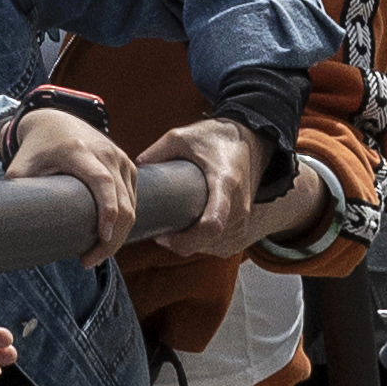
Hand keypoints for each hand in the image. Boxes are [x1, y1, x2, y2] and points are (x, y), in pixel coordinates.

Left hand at [15, 104, 151, 261]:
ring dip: (119, 234)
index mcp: (78, 152)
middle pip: (122, 201)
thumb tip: (13, 232)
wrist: (54, 119)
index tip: (102, 238)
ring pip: (132, 204)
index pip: (102, 182)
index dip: (107, 211)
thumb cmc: (34, 149)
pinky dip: (125, 220)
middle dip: (112, 238)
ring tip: (95, 254)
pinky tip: (108, 236)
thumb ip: (17, 196)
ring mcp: (119, 157)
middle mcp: (105, 152)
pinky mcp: (127, 164)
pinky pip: (133, 198)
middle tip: (89, 261)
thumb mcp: (20, 169)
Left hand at [144, 115, 296, 256]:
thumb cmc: (216, 138)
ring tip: (176, 230)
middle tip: (163, 233)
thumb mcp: (182, 137)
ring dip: (192, 245)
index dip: (185, 239)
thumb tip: (136, 171)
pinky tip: (192, 233)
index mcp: (225, 184)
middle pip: (208, 241)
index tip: (164, 235)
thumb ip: (157, 152)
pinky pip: (222, 247)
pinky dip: (205, 245)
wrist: (250, 140)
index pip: (212, 224)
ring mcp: (245, 220)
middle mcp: (239, 206)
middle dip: (181, 243)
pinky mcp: (245, 227)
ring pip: (214, 248)